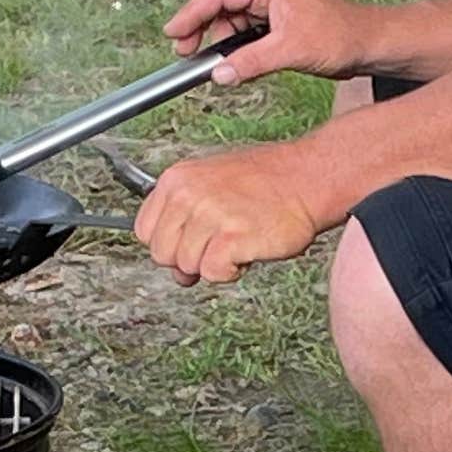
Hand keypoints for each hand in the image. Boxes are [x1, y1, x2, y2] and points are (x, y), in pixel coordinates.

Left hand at [133, 138, 328, 285]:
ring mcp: (209, 215)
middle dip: (187, 259)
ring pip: (187, 267)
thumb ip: (186, 219)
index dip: (167, 244)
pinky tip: (245, 252)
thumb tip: (177, 268)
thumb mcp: (212, 184)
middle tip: (216, 248)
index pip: (144, 231)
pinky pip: (213, 273)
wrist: (307, 178)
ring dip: (213, 265)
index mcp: (177, 179)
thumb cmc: (266, 183)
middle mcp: (188, 195)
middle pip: (162, 254)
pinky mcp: (231, 237)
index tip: (189, 243)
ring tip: (236, 244)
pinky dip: (230, 272)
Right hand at [165, 0, 371, 84]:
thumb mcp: (290, 51)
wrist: (370, 45)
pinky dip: (237, 50)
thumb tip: (218, 75)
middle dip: (201, 31)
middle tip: (186, 55)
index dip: (191, 13)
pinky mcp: (278, 26)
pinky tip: (235, 67)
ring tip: (215, 67)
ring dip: (221, 44)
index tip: (173, 34)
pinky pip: (247, 36)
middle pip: (220, 7)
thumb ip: (251, 62)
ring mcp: (272, 8)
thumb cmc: (340, 36)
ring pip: (232, 24)